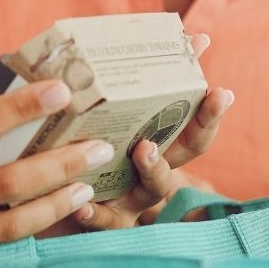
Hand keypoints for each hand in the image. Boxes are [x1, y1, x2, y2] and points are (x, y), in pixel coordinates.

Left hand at [64, 33, 234, 230]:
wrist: (45, 203)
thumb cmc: (72, 153)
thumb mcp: (87, 117)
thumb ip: (100, 87)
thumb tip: (92, 45)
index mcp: (153, 141)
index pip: (191, 123)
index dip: (209, 106)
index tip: (223, 86)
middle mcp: (150, 170)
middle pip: (188, 150)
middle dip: (203, 125)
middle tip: (213, 96)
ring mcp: (131, 198)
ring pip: (155, 188)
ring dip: (154, 166)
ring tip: (144, 148)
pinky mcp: (103, 221)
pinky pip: (106, 222)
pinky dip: (96, 214)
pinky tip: (83, 205)